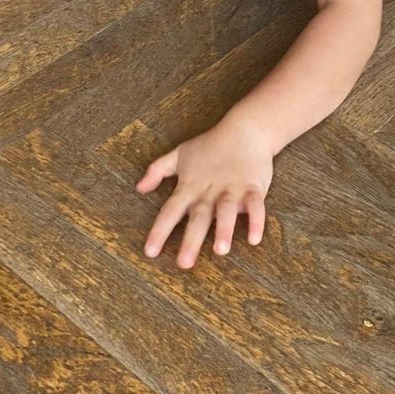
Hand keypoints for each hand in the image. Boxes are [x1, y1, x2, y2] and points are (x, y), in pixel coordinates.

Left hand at [138, 125, 273, 267]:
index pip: (171, 210)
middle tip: (184, 263)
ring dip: (224, 230)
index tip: (150, 252)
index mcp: (190, 186)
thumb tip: (139, 188)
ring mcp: (232, 188)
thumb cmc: (210, 144)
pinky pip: (255, 205)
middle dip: (191, 240)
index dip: (159, 230)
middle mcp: (209, 190)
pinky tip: (254, 238)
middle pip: (199, 216)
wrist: (245, 129)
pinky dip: (256, 221)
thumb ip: (157, 170)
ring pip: (227, 210)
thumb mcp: (179, 153)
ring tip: (220, 250)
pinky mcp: (253, 187)